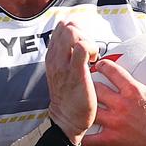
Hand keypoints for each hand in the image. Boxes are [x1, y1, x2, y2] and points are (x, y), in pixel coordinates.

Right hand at [45, 20, 98, 145]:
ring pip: (72, 33)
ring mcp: (63, 65)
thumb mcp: (62, 72)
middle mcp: (54, 58)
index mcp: (51, 56)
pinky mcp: (76, 72)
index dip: (75, 28)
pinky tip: (94, 60)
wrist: (67, 119)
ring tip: (91, 55)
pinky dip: (91, 49)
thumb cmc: (69, 97)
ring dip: (87, 39)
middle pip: (66, 27)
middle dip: (83, 32)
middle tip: (89, 49)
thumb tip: (78, 41)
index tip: (84, 41)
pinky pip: (83, 47)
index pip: (60, 27)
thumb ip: (66, 56)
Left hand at [82, 46, 145, 145]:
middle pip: (95, 89)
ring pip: (89, 110)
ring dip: (83, 107)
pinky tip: (73, 134)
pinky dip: (80, 137)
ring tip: (77, 105)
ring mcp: (116, 123)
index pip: (111, 71)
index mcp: (134, 91)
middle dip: (88, 85)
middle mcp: (122, 105)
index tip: (98, 65)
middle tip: (84, 84)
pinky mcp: (113, 140)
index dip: (102, 66)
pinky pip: (90, 139)